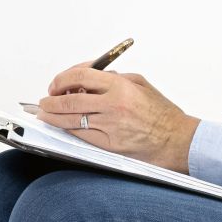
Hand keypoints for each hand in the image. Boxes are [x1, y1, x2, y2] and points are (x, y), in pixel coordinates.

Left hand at [37, 65, 200, 172]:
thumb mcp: (140, 84)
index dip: (62, 79)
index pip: (80, 76)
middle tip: (44, 101)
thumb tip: (86, 78)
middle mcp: (113, 106)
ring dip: (52, 116)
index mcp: (120, 86)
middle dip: (51, 100)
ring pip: (71, 120)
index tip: (55, 84)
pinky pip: (81, 136)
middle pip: (69, 100)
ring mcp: (110, 127)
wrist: (177, 140)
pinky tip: (61, 127)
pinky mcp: (110, 146)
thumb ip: (114, 78)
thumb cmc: (161, 113)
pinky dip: (67, 130)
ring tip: (44, 114)